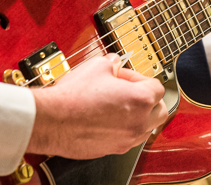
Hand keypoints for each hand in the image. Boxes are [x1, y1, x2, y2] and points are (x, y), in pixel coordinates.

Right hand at [26, 53, 167, 158]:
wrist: (52, 121)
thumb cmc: (73, 97)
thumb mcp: (97, 66)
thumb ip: (113, 62)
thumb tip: (114, 62)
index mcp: (140, 100)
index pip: (157, 86)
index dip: (139, 77)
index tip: (125, 76)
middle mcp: (138, 122)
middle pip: (159, 110)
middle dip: (148, 99)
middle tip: (130, 91)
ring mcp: (126, 139)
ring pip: (145, 128)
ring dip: (138, 115)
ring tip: (117, 105)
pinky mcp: (112, 149)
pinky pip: (127, 139)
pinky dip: (123, 129)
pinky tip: (107, 119)